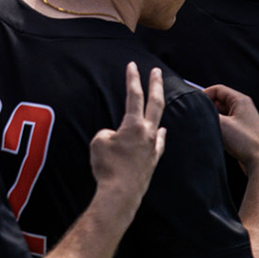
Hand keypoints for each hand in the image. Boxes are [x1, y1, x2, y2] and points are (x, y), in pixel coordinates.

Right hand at [89, 64, 166, 207]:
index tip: (133, 65)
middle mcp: (148, 133)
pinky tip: (160, 132)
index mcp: (134, 125)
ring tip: (157, 99)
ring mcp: (153, 146)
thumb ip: (108, 133)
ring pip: (157, 122)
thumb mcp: (99, 142)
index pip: (134, 96)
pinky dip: (158, 134)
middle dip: (155, 84)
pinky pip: (158, 142)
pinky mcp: (153, 159)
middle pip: (155, 103)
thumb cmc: (107, 166)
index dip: (133, 79)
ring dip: (156, 109)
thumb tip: (118, 136)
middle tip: (157, 71)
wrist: (120, 192)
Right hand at [204, 84, 258, 169]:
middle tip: (199, 116)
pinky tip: (215, 134)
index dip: (204, 94)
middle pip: (220, 101)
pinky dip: (219, 126)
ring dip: (213, 118)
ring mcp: (244, 119)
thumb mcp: (221, 124)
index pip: (218, 89)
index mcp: (240, 100)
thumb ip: (207, 114)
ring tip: (207, 127)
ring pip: (222, 113)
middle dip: (208, 107)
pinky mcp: (243, 131)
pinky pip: (227, 123)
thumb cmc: (244, 141)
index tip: (194, 104)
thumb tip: (197, 109)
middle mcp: (244, 107)